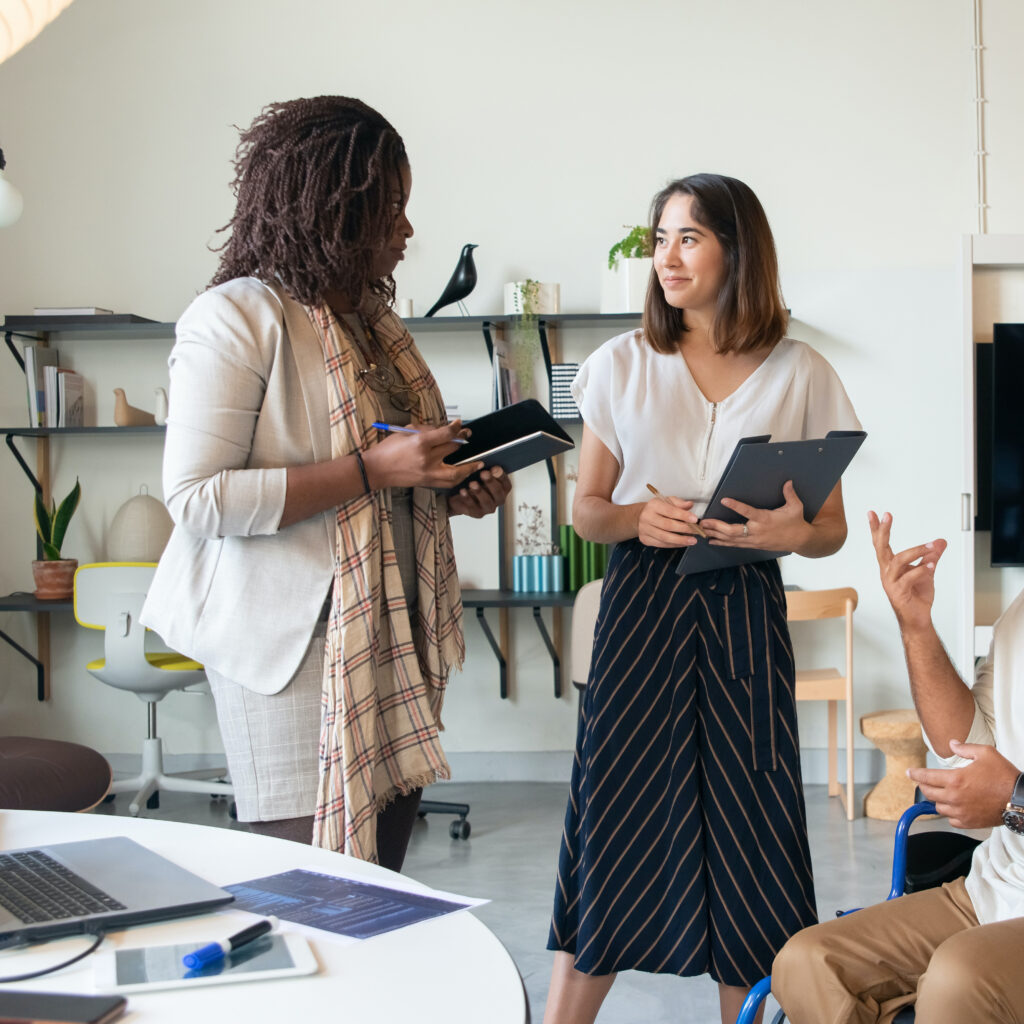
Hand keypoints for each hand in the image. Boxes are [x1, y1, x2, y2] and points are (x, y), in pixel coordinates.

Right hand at [362, 420, 482, 489]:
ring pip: (457, 471)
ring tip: (478, 463)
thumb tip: (444, 430)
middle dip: (462, 439)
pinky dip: (459, 478)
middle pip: (453, 448)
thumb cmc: (389, 449)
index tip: (460, 424)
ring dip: (469, 467)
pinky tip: (465, 474)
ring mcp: (428, 472)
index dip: (456, 427)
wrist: (377, 470)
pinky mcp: (428, 482)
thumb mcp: (406, 432)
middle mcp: (427, 458)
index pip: (446, 434)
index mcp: (420, 442)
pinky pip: (449, 482)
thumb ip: (426, 430)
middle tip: (467, 435)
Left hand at [448, 467, 510, 517]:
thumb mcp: (477, 474)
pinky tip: (463, 491)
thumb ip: (483, 470)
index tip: (494, 468)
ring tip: (472, 483)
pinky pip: (473, 507)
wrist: (458, 497)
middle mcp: (497, 499)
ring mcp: (488, 507)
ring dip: (480, 492)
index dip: (501, 476)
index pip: (506, 484)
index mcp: (501, 489)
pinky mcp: (477, 513)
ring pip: (487, 502)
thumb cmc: (471, 484)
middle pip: (499, 493)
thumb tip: (482, 464)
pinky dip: (468, 498)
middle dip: (491, 483)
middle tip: (484, 474)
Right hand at [638, 493, 703, 547]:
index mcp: (653, 505)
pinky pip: (661, 544)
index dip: (683, 515)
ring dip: (680, 540)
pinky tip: (682, 543)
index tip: (694, 519)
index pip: (670, 511)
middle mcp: (647, 517)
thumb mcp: (667, 501)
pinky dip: (674, 545)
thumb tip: (689, 505)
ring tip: (692, 540)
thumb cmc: (657, 509)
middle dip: (684, 529)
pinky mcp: (645, 539)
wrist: (641, 516)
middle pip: (667, 525)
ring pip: (664, 537)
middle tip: (697, 531)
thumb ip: (679, 503)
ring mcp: (645, 529)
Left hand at [700, 480, 810, 551]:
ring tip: (702, 530)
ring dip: (716, 535)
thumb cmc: (796, 522)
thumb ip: (789, 494)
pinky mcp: (752, 545)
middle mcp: (757, 531)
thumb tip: (788, 481)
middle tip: (704, 522)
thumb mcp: (795, 507)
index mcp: (765, 519)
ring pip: (731, 539)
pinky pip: (735, 545)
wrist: (800, 541)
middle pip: (733, 531)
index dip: (736, 506)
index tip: (724, 500)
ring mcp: (753, 540)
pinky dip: (722, 543)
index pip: (748, 512)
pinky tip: (712, 541)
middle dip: (717, 526)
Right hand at [868, 510, 946, 633]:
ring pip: (899, 560)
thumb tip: (940, 541)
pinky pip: (910, 577)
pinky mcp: (898, 592)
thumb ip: (932, 555)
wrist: (918, 618)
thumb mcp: (927, 570)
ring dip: (916, 551)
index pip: (880, 543)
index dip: (876, 528)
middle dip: (883, 530)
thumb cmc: (917, 595)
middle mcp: (887, 572)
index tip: (873, 513)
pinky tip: (931, 566)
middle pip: (881, 547)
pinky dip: (922, 570)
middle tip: (887, 516)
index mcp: (890, 565)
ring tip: (930, 547)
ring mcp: (891, 582)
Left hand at [908, 742, 1019, 828]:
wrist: (1020, 799)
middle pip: (929, 793)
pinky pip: (952, 820)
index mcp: (955, 780)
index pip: (926, 777)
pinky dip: (950, 813)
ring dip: (937, 799)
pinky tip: (954, 806)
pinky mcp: (970, 822)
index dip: (915, 774)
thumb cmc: (1004, 775)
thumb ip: (965, 747)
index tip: (909, 772)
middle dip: (924, 786)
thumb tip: (952, 744)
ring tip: (942, 793)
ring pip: (939, 807)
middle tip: (925, 781)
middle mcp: (954, 797)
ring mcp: (961, 812)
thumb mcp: (986, 753)